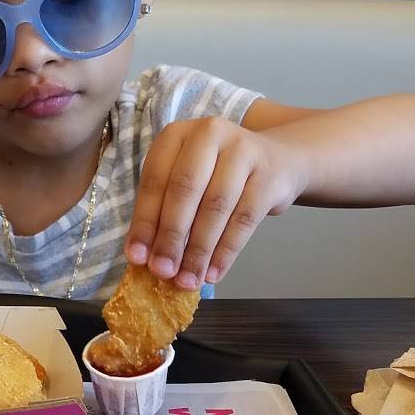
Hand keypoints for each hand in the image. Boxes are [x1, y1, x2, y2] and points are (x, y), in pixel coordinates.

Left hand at [125, 118, 305, 286]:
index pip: (155, 180)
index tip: (136, 257)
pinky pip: (244, 219)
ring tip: (187, 280)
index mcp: (177, 134)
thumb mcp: (187, 179)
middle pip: (185, 190)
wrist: (278, 160)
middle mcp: (210, 134)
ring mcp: (243, 151)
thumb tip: (144, 258)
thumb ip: (164, 211)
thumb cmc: (218, 175)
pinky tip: (214, 273)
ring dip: (198, 250)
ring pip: (215, 207)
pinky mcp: (269, 175)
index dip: (144, 221)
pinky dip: (226, 251)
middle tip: (162, 271)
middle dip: (170, 236)